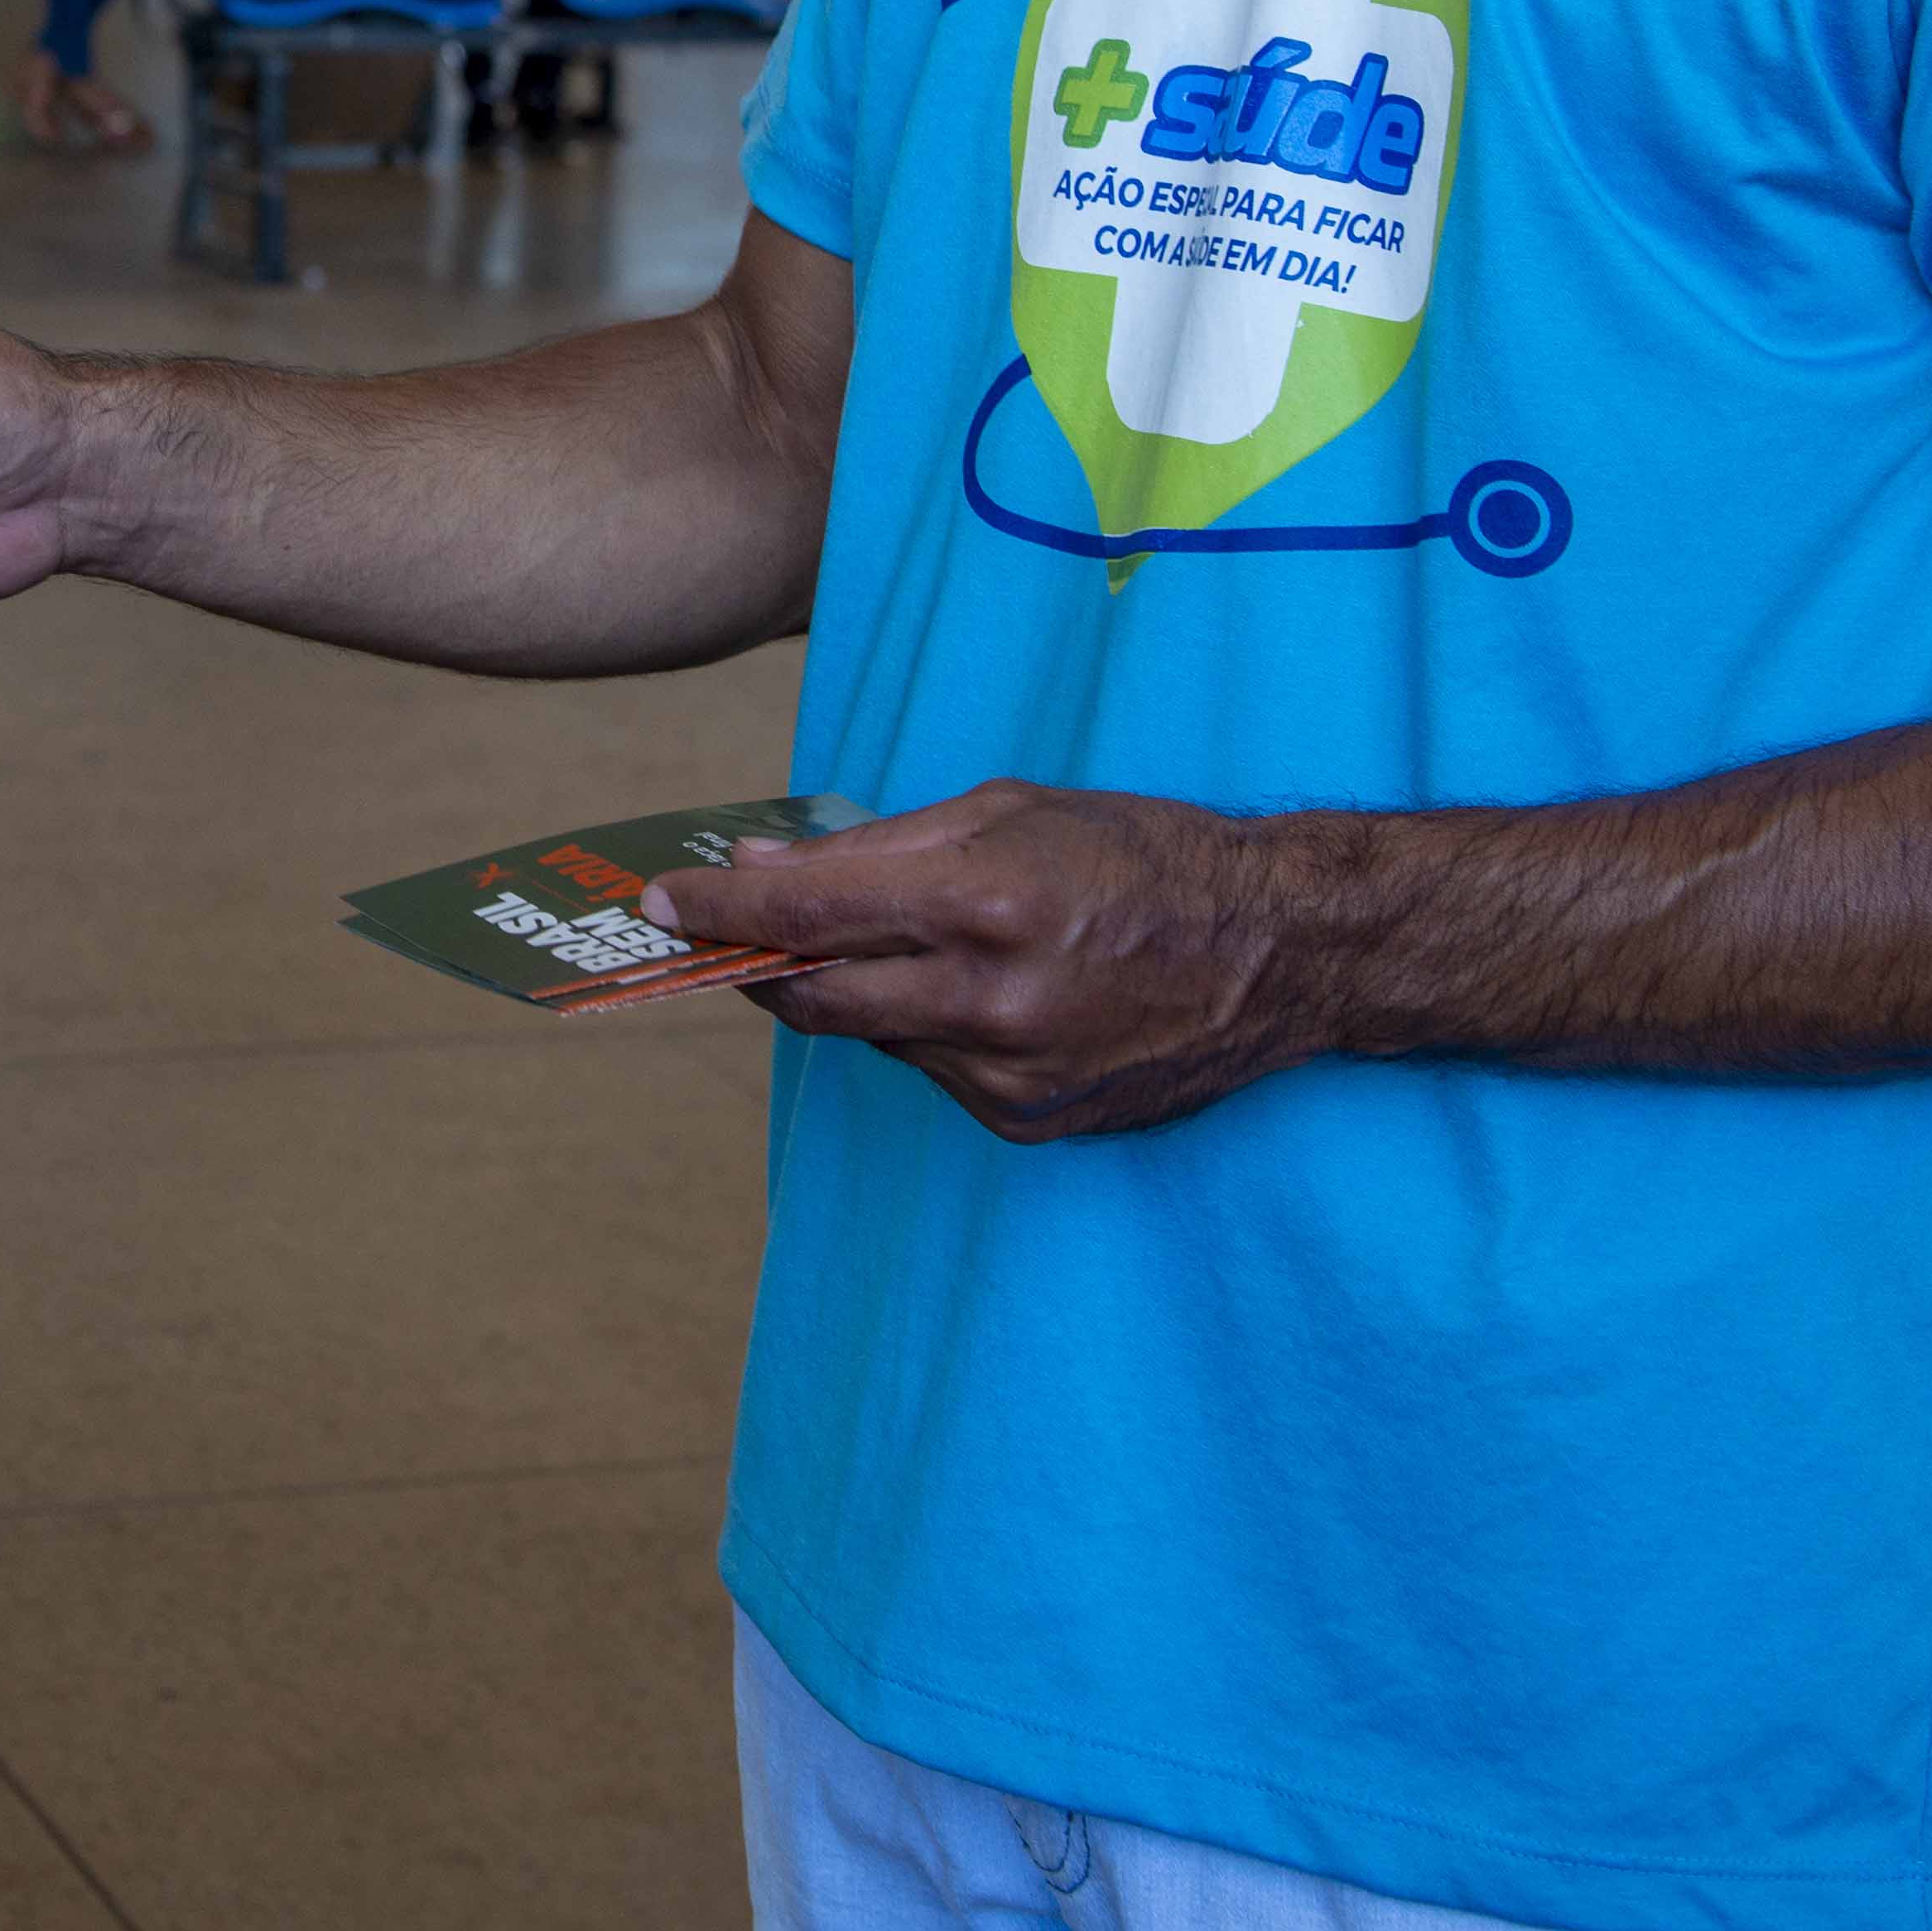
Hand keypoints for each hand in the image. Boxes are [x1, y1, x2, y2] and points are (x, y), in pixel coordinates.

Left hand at [643, 785, 1311, 1141]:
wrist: (1275, 951)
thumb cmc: (1141, 856)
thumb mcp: (1008, 810)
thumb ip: (876, 846)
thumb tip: (762, 869)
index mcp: (983, 901)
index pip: (807, 913)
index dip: (716, 910)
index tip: (656, 904)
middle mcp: (990, 998)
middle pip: (814, 996)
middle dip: (755, 964)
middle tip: (721, 936)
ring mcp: (1010, 1073)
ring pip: (872, 1036)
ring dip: (857, 990)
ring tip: (906, 942)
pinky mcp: (1029, 1120)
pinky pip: (931, 1071)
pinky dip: (923, 1028)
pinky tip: (975, 991)